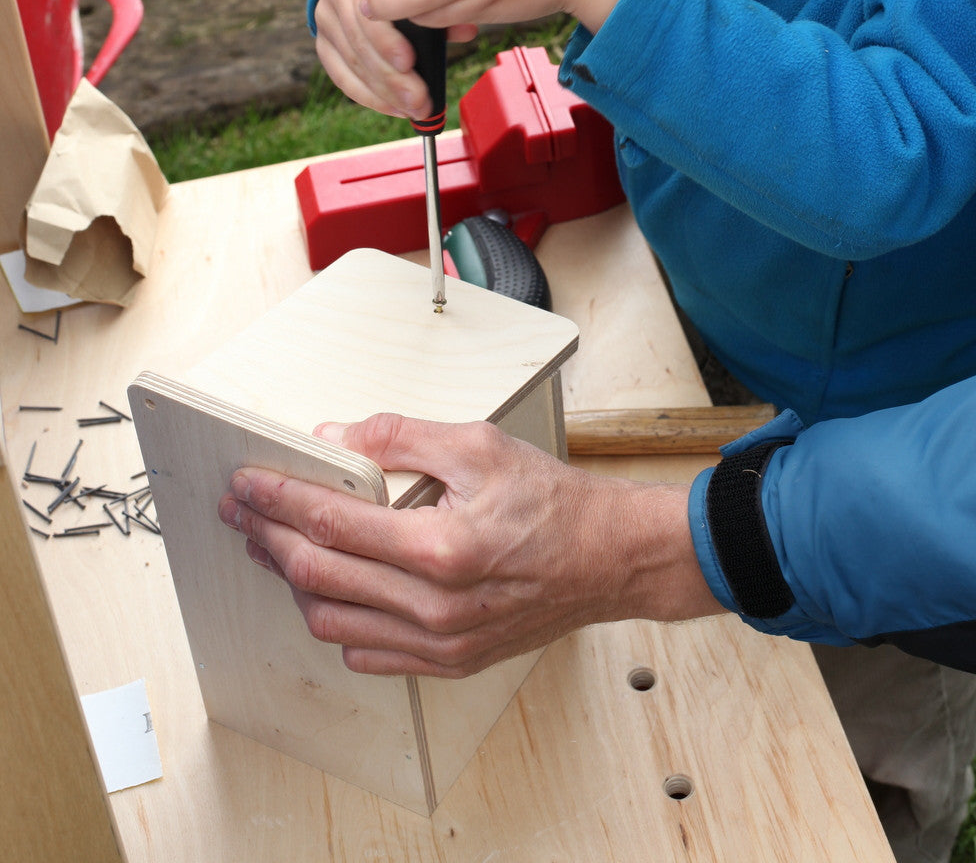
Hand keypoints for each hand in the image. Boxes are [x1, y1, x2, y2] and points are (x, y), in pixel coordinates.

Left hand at [218, 414, 720, 677]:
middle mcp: (435, 605)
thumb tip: (336, 438)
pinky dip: (335, 621)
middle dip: (267, 536)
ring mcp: (440, 642)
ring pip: (331, 621)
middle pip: (317, 573)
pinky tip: (329, 591)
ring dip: (293, 580)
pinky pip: (367, 654)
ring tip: (276, 546)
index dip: (277, 498)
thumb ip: (399, 437)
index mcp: (441, 547)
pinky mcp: (449, 660)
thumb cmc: (554, 503)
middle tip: (244, 511)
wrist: (609, 559)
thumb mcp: (479, 445)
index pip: (329, 522)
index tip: (248, 483)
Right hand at [314, 0, 476, 119]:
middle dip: (392, 78)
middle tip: (420, 101)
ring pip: (353, 63)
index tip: (410, 63)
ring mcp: (325, 17)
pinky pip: (342, 77)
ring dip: (385, 93)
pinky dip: (370, 97)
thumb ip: (444, 6)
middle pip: (360, 42)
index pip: (366, 8)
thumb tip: (467, 31)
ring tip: (414, 110)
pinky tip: (394, 109)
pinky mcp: (323, 42)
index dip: (386, 39)